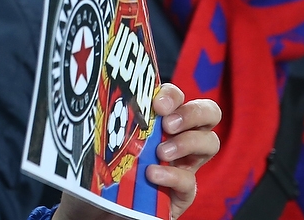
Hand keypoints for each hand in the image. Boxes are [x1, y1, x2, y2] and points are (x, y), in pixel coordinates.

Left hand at [52, 85, 220, 219]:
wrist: (93, 210)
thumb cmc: (98, 170)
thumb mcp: (102, 141)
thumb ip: (111, 121)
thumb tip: (100, 99)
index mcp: (159, 120)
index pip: (178, 97)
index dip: (172, 95)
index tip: (156, 103)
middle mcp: (177, 138)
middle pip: (209, 113)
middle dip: (192, 113)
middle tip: (168, 124)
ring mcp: (183, 166)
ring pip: (210, 142)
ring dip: (188, 142)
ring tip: (161, 151)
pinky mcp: (181, 195)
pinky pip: (190, 182)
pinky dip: (173, 175)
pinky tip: (153, 175)